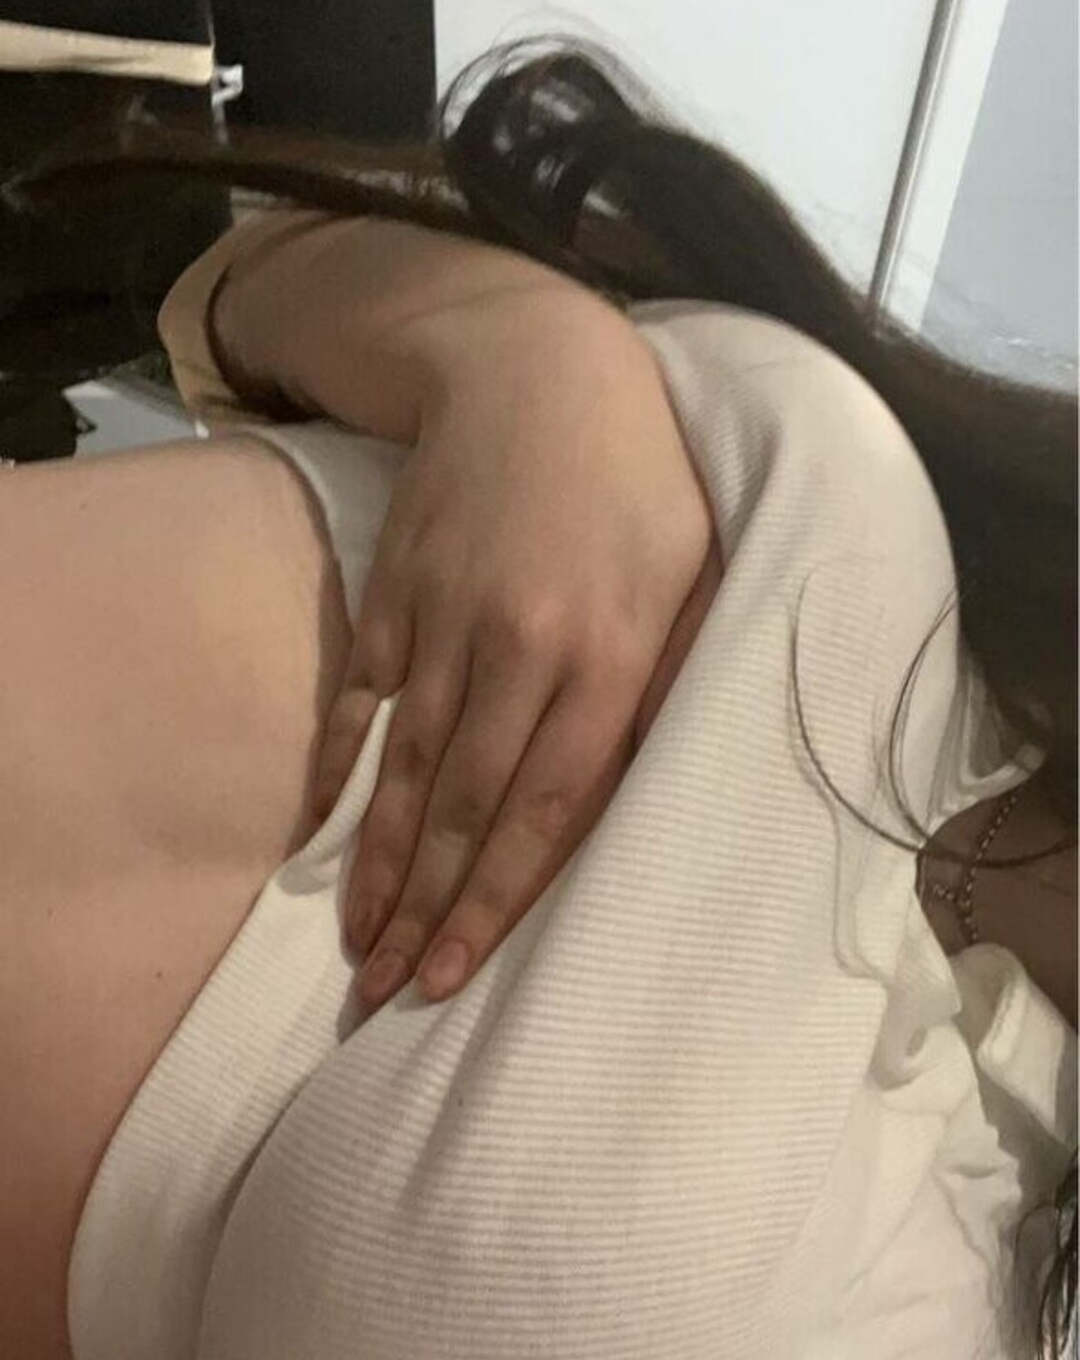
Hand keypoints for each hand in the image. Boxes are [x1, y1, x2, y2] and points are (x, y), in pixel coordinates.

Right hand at [311, 297, 722, 1012]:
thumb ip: (662, 693)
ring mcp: (445, 620)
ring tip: (354, 944)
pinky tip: (321, 837)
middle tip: (387, 992)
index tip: (452, 975)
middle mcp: (519, 650)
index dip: (495, 902)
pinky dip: (340, 773)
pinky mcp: (394, 594)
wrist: (539, 367)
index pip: (545, 810)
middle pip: (465, 809)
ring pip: (407, 769)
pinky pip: (362, 701)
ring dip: (379, 865)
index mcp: (607, 657)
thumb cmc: (639, 486)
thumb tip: (628, 802)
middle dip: (426, 911)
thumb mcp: (694, 580)